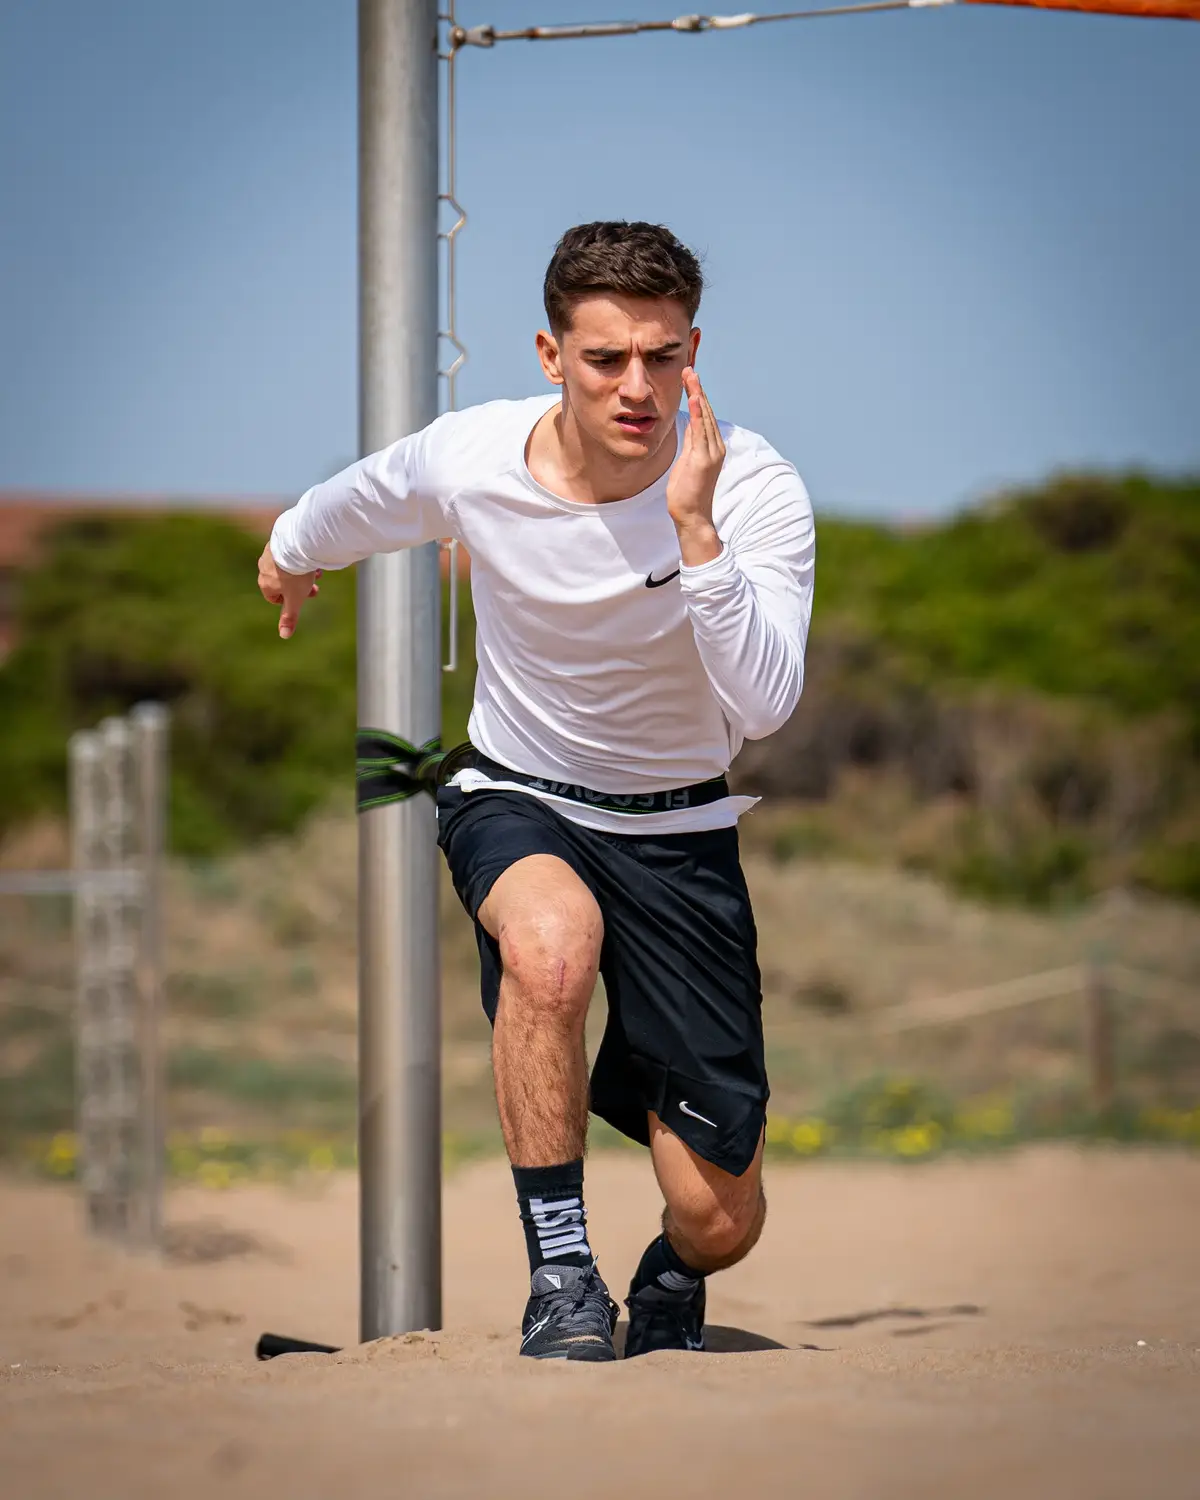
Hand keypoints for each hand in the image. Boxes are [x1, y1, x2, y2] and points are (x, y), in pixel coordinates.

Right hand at [257, 545, 319, 638]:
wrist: (296, 546)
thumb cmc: (295, 575)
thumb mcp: (295, 600)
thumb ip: (290, 617)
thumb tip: (284, 636)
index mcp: (265, 583)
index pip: (273, 597)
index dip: (289, 601)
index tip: (302, 599)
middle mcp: (264, 568)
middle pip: (282, 582)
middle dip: (300, 586)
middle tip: (314, 586)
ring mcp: (270, 553)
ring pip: (287, 567)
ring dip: (302, 571)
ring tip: (317, 571)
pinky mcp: (278, 540)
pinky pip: (288, 553)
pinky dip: (299, 558)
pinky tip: (311, 557)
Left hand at [666, 367, 725, 553]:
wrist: (691, 516)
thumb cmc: (687, 493)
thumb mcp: (687, 461)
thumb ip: (691, 442)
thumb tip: (690, 424)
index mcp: (711, 447)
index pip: (703, 415)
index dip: (697, 395)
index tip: (689, 377)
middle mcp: (716, 447)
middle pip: (705, 411)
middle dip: (697, 389)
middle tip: (689, 367)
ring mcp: (712, 453)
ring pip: (704, 417)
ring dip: (697, 394)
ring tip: (691, 374)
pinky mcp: (704, 459)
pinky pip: (700, 431)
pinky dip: (697, 412)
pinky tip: (693, 397)